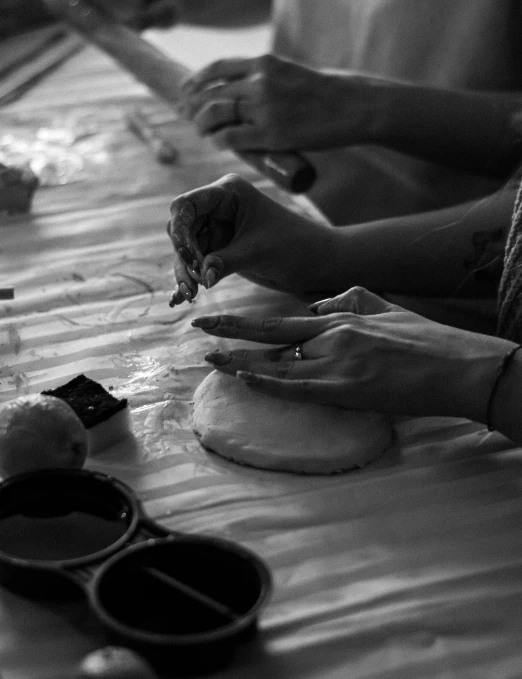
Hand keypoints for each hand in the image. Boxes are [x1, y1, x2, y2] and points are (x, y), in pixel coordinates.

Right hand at [166, 173, 336, 304]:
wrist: (316, 263)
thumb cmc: (293, 246)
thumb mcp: (256, 252)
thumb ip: (224, 262)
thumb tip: (200, 278)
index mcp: (227, 192)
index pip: (186, 205)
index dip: (180, 231)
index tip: (190, 258)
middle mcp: (217, 206)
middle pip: (181, 228)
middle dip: (183, 256)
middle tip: (193, 284)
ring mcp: (216, 228)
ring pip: (185, 249)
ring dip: (185, 272)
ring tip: (190, 296)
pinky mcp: (219, 248)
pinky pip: (195, 262)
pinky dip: (189, 278)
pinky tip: (179, 298)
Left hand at [179, 53, 383, 152]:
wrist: (353, 107)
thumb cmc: (326, 93)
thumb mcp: (291, 72)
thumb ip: (266, 78)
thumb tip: (243, 91)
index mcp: (264, 63)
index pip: (218, 68)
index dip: (197, 79)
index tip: (186, 89)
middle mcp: (260, 83)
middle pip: (212, 93)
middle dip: (193, 106)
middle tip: (186, 116)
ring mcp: (264, 109)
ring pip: (216, 115)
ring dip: (202, 124)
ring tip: (201, 131)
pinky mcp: (271, 135)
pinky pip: (231, 138)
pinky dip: (219, 141)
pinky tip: (218, 143)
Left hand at [191, 286, 515, 421]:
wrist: (459, 366)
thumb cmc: (425, 341)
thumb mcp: (385, 308)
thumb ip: (348, 300)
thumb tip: (315, 307)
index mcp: (343, 318)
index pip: (283, 322)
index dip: (247, 324)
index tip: (220, 323)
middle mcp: (334, 335)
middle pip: (272, 336)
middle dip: (232, 333)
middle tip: (200, 331)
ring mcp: (338, 362)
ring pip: (278, 363)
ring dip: (241, 362)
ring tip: (212, 359)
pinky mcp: (348, 389)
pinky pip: (297, 387)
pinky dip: (268, 382)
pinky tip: (244, 379)